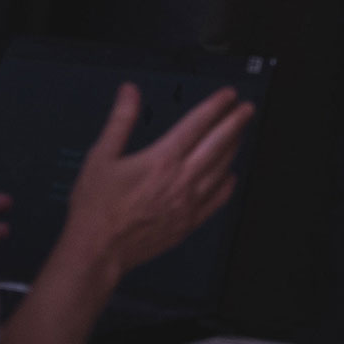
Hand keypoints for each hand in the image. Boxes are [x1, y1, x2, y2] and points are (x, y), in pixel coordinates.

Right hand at [58, 84, 255, 283]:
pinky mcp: (188, 224)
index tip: (228, 96)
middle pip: (218, 144)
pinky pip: (217, 201)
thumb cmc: (96, 209)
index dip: (216, 106)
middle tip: (247, 110)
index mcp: (162, 160)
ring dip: (234, 149)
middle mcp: (180, 180)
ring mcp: (188, 203)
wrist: (97, 250)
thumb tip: (130, 93)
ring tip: (240, 135)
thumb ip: (120, 120)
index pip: (197, 124)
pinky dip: (228, 185)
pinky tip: (231, 177)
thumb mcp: (101, 156)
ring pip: (221, 169)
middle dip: (235, 123)